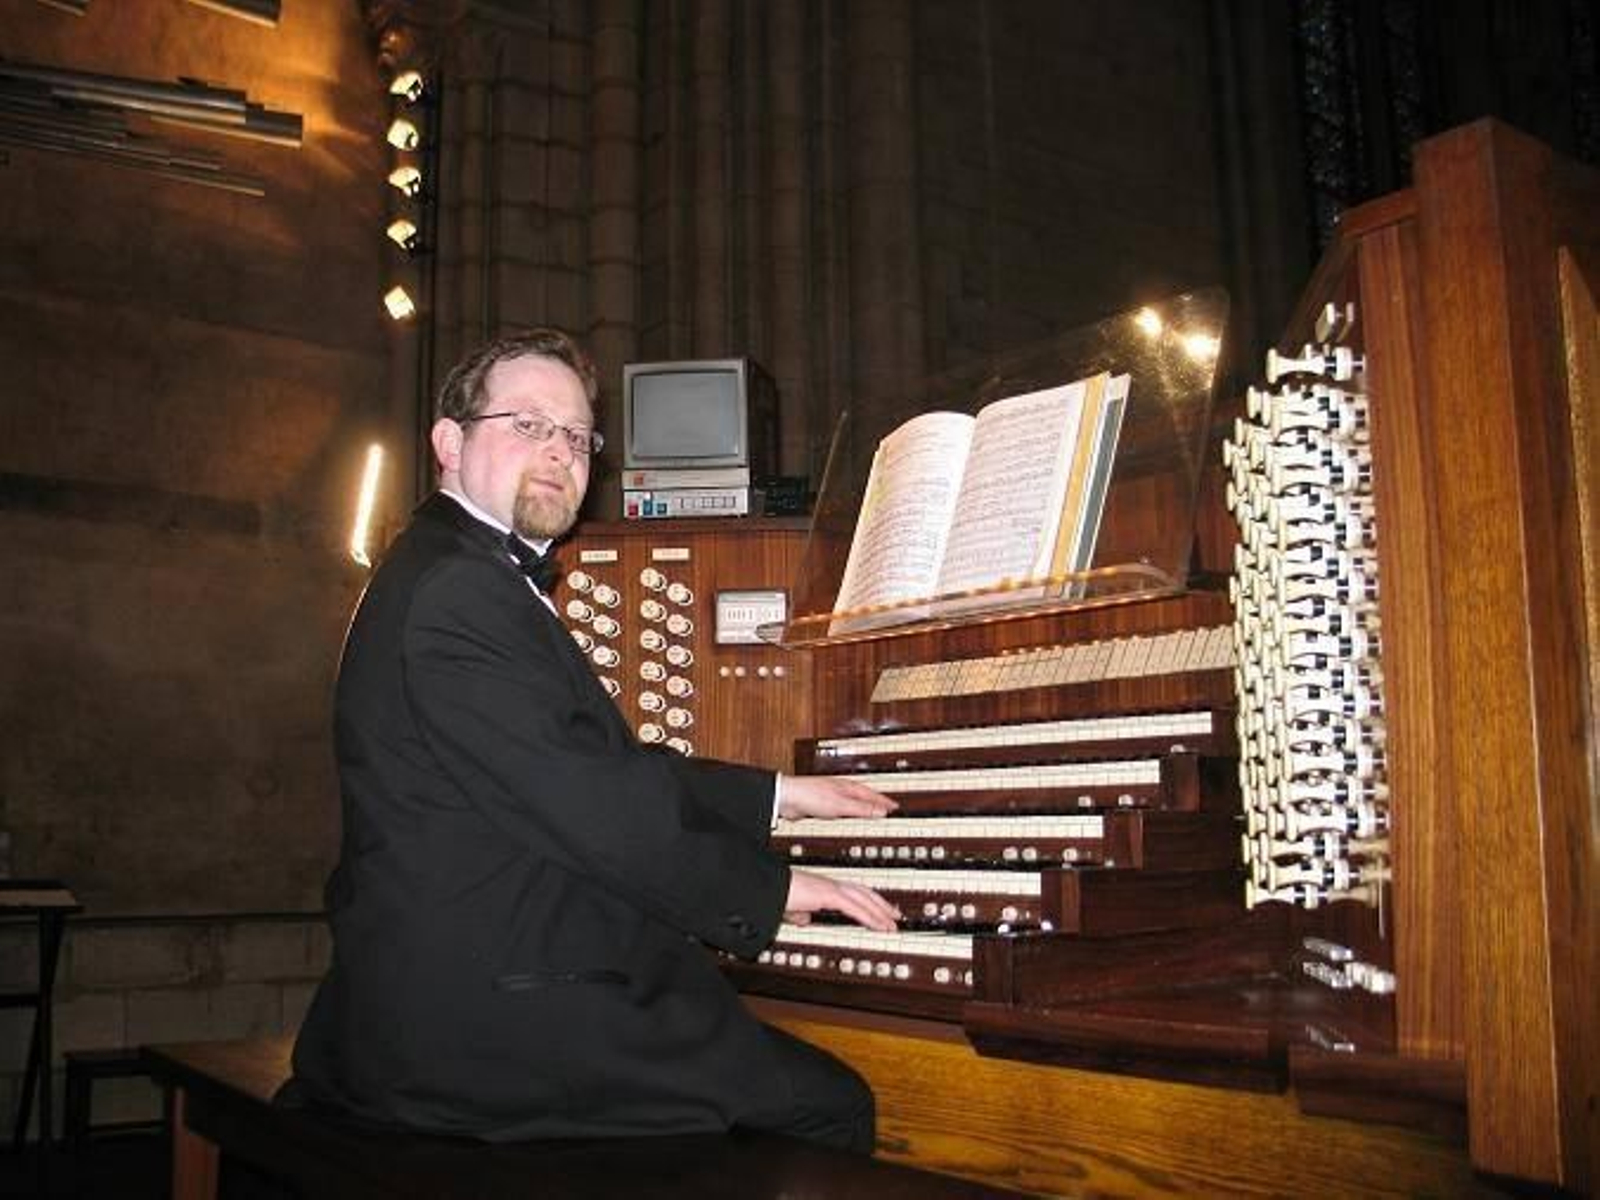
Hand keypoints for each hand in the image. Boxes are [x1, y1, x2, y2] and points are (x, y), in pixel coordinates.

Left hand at [777, 774, 896, 821]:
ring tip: (873, 816)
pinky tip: (849, 821)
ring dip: (864, 809)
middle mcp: (841, 790)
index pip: (873, 795)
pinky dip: (850, 815)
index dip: (885, 802)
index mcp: (848, 787)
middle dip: (877, 803)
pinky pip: (843, 811)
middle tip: (888, 810)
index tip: (896, 807)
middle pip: (865, 797)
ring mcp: (832, 797)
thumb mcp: (841, 805)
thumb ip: (861, 809)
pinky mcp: (822, 806)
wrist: (786, 799)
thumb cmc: (810, 795)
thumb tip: (881, 811)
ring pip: (854, 804)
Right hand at [784, 869, 900, 931]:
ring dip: (881, 913)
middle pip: (864, 892)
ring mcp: (830, 888)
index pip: (853, 891)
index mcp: (823, 886)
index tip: (880, 909)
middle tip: (896, 916)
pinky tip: (879, 926)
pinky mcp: (828, 894)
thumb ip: (799, 913)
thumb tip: (804, 920)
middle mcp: (830, 884)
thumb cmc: (774, 894)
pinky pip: (855, 907)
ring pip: (864, 899)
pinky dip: (870, 917)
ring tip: (893, 926)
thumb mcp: (790, 907)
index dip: (869, 900)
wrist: (765, 886)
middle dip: (882, 904)